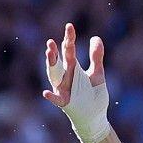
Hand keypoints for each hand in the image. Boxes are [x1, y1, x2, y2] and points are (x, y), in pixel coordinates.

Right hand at [41, 23, 111, 142]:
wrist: (95, 116)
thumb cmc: (93, 95)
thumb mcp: (97, 73)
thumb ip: (96, 57)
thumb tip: (95, 37)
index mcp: (73, 68)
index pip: (69, 50)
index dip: (69, 38)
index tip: (69, 26)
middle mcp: (66, 77)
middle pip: (59, 62)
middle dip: (55, 52)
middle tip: (51, 41)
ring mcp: (64, 89)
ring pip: (54, 76)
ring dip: (51, 65)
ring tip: (48, 53)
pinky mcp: (66, 102)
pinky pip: (57, 99)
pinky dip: (51, 96)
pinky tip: (45, 93)